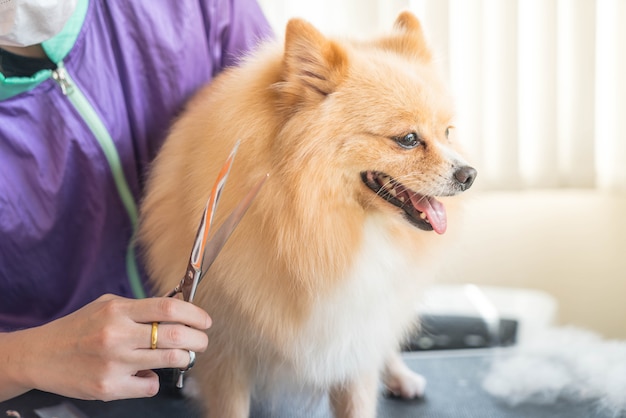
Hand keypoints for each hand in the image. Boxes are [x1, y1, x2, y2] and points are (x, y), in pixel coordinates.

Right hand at [0, 294, 210, 400]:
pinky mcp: (109, 387)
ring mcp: (114, 363)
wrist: (41, 356)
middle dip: (199, 339)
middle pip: (175, 335)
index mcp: (118, 310)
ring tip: (183, 355)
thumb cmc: (78, 328)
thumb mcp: (106, 306)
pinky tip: (146, 372)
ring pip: (169, 361)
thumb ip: (139, 308)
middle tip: (202, 341)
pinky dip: (154, 379)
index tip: (205, 321)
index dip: (195, 314)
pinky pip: (149, 385)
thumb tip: (177, 309)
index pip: (168, 308)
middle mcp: (117, 335)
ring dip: (184, 358)